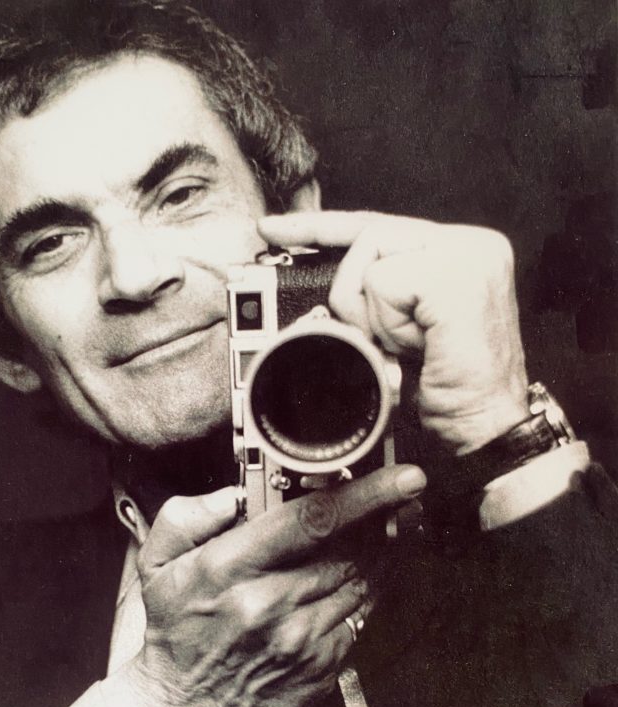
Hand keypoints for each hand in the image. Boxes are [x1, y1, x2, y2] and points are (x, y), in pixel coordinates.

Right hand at [103, 463, 425, 706]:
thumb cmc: (176, 629)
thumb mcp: (158, 564)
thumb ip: (188, 516)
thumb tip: (233, 495)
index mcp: (229, 569)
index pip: (311, 522)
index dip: (366, 495)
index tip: (403, 478)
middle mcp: (269, 604)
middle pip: (350, 548)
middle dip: (383, 517)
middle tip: (400, 496)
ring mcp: (300, 641)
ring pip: (363, 579)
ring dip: (381, 550)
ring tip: (387, 529)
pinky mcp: (321, 668)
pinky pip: (360, 616)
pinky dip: (366, 590)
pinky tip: (358, 576)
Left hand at [259, 211, 529, 453]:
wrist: (489, 428)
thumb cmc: (455, 392)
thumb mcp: (409, 332)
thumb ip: (383, 295)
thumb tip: (330, 286)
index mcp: (463, 250)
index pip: (380, 224)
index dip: (322, 227)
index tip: (273, 230)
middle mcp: (472, 243)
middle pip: (369, 236)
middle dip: (350, 291)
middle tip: (377, 337)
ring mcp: (467, 255)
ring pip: (370, 260)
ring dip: (376, 317)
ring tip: (411, 346)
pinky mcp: (454, 276)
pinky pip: (382, 286)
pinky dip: (387, 325)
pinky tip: (417, 346)